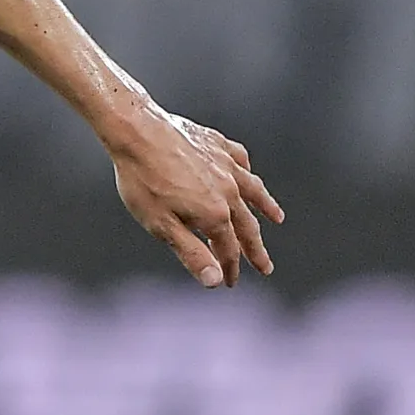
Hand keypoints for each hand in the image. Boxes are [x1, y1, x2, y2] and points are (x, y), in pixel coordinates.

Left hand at [109, 108, 283, 287]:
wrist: (137, 132)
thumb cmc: (144, 181)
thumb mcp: (162, 226)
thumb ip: (192, 254)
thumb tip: (215, 280)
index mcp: (215, 214)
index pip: (228, 250)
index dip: (229, 269)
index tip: (229, 282)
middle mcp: (228, 190)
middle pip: (246, 226)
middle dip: (255, 249)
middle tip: (265, 267)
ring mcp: (225, 165)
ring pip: (253, 191)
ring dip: (266, 207)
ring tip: (277, 219)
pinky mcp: (217, 145)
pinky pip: (240, 160)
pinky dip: (248, 172)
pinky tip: (249, 176)